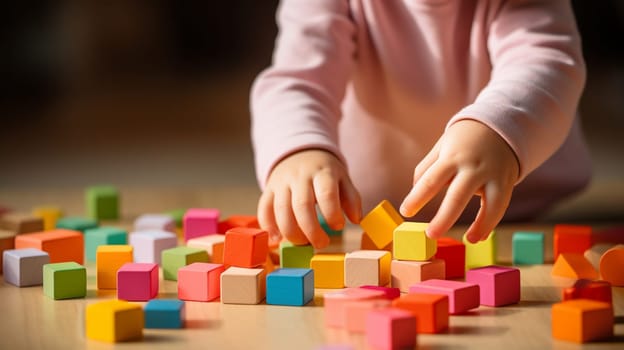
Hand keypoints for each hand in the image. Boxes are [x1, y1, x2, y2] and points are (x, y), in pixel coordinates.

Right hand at [258, 149, 361, 248]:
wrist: (300, 154)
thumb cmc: (325, 173)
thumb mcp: (343, 179)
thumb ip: (352, 199)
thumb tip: (356, 220)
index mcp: (322, 172)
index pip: (326, 193)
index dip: (332, 214)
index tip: (338, 226)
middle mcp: (299, 176)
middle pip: (302, 205)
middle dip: (311, 230)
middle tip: (321, 244)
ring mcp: (281, 183)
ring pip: (281, 210)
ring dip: (291, 233)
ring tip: (303, 243)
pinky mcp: (268, 190)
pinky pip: (264, 209)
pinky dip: (269, 227)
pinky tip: (278, 239)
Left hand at [400, 119, 519, 242]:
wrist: (498, 125)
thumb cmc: (462, 141)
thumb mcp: (441, 147)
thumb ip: (426, 169)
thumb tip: (415, 192)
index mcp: (451, 157)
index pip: (430, 180)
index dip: (416, 198)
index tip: (406, 211)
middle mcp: (473, 166)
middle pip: (458, 196)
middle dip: (444, 218)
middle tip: (430, 234)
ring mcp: (492, 175)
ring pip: (489, 203)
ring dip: (479, 224)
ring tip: (468, 240)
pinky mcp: (506, 182)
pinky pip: (500, 205)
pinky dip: (491, 222)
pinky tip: (478, 236)